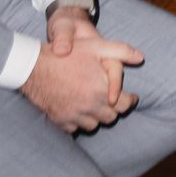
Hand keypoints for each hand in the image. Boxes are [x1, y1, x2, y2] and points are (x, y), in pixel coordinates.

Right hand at [21, 16, 144, 132]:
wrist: (34, 67)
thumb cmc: (68, 55)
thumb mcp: (97, 46)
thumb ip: (122, 51)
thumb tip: (141, 57)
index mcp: (101, 90)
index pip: (124, 105)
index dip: (129, 101)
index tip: (130, 97)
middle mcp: (90, 106)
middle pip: (111, 117)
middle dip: (114, 109)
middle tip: (112, 101)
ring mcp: (74, 116)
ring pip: (94, 126)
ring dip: (97, 117)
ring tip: (97, 106)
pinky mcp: (60, 121)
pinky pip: (75, 129)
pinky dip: (79, 123)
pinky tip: (80, 112)